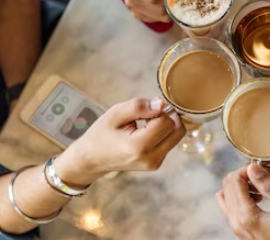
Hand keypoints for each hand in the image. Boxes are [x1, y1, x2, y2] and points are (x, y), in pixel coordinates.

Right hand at [55, 98, 184, 186]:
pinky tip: (145, 132)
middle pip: (178, 130)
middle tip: (148, 114)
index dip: (159, 110)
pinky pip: (170, 143)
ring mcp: (155, 164)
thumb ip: (139, 106)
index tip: (144, 110)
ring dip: (166, 125)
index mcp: (139, 146)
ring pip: (177, 136)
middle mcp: (151, 158)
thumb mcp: (115, 114)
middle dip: (168, 117)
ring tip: (144, 124)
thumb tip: (162, 104)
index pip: (167, 121)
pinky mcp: (156, 164)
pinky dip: (163, 134)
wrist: (91, 160)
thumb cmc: (101, 135)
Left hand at [217, 164, 269, 239]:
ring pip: (226, 196)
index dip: (249, 168)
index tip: (267, 167)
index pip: (234, 180)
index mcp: (247, 217)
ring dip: (241, 184)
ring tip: (263, 185)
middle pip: (227, 185)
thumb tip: (252, 168)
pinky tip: (260, 197)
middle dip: (245, 173)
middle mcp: (236, 223)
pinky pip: (232, 207)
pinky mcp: (242, 231)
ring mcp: (237, 228)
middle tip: (267, 172)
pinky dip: (241, 196)